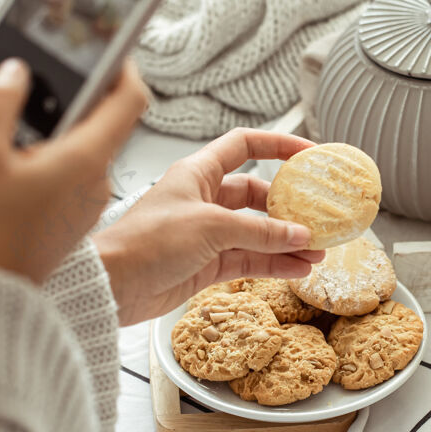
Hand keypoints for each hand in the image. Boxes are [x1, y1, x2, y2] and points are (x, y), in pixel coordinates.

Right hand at [0, 59, 148, 283]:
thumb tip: (15, 71)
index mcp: (85, 159)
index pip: (129, 100)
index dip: (123, 68)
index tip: (108, 49)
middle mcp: (97, 179)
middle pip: (106, 121)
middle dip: (80, 96)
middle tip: (50, 78)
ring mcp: (87, 199)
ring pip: (87, 147)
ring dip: (62, 127)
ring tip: (22, 118)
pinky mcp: (72, 215)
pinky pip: (72, 171)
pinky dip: (53, 155)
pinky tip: (17, 157)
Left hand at [92, 128, 326, 325]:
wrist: (112, 286)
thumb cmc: (145, 242)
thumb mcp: (210, 227)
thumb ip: (259, 232)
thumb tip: (298, 235)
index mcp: (198, 173)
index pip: (244, 146)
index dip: (277, 145)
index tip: (308, 153)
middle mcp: (204, 200)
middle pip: (257, 195)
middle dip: (288, 207)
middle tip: (317, 216)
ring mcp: (207, 234)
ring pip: (257, 233)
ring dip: (287, 242)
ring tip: (317, 252)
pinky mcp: (207, 264)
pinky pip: (250, 259)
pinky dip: (274, 264)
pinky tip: (297, 269)